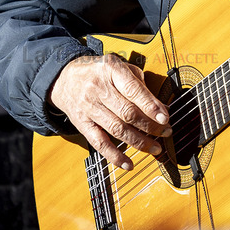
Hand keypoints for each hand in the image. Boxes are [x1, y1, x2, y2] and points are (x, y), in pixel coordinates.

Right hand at [48, 54, 169, 169]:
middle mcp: (98, 88)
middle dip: (150, 126)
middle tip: (166, 132)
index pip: (133, 89)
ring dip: (139, 142)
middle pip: (127, 112)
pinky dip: (115, 156)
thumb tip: (159, 106)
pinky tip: (129, 164)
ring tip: (155, 148)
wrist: (64, 79)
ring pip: (117, 129)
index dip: (150, 105)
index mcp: (110, 69)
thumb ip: (138, 82)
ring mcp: (89, 107)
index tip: (165, 118)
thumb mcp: (117, 65)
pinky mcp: (82, 124)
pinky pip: (99, 143)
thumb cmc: (98, 73)